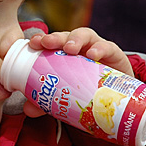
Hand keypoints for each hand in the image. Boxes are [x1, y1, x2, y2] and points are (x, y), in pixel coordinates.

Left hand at [19, 28, 133, 118]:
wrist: (116, 96)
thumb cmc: (87, 90)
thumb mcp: (67, 95)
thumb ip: (48, 101)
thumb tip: (28, 110)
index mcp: (64, 54)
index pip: (51, 43)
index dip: (42, 40)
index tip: (32, 43)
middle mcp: (79, 47)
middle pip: (65, 36)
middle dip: (55, 37)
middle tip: (46, 43)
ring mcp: (96, 48)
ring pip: (85, 35)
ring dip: (75, 39)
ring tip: (69, 48)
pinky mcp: (114, 54)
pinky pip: (108, 47)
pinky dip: (100, 49)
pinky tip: (94, 55)